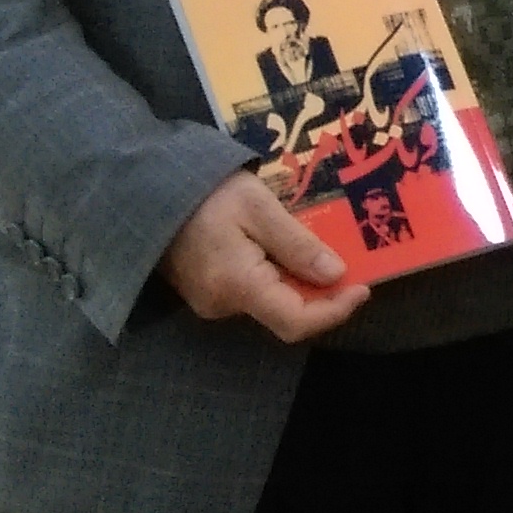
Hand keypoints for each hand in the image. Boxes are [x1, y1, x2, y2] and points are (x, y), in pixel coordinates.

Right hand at [164, 169, 368, 342]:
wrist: (148, 190)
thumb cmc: (206, 193)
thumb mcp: (259, 208)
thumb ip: (297, 245)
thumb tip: (336, 275)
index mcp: (237, 286)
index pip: (296, 322)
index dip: (335, 311)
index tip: (363, 287)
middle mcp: (223, 305)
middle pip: (286, 314)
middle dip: (322, 293)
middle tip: (352, 261)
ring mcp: (211, 301)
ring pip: (271, 303)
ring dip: (301, 282)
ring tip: (324, 249)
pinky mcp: (206, 291)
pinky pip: (253, 292)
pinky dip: (279, 276)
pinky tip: (289, 249)